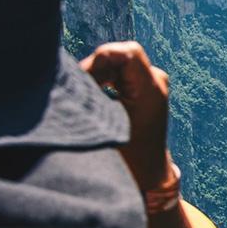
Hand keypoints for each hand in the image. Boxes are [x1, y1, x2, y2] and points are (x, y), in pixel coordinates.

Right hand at [81, 41, 172, 192]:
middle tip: (84, 93)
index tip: (87, 81)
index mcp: (152, 89)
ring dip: (98, 75)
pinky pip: (120, 72)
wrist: (147, 174)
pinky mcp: (144, 88)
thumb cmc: (126, 156)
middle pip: (119, 56)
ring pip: (117, 63)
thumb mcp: (104, 124)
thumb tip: (69, 74)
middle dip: (95, 69)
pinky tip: (96, 98)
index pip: (127, 53)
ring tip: (90, 99)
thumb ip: (90, 93)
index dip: (101, 60)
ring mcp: (153, 84)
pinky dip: (103, 80)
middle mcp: (157, 82)